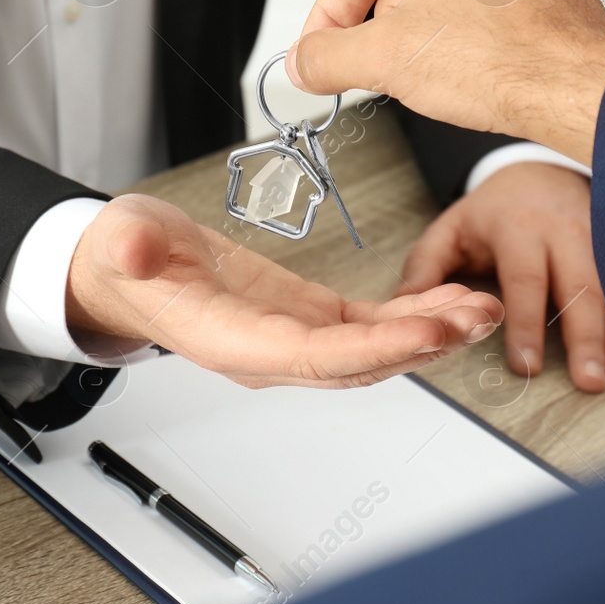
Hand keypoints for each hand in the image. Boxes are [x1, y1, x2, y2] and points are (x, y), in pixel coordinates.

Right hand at [66, 194, 504, 388]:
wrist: (128, 273)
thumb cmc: (126, 260)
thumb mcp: (120, 239)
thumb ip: (129, 246)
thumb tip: (135, 246)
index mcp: (231, 341)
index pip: (313, 356)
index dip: (373, 349)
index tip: (425, 331)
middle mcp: (271, 354)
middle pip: (360, 364)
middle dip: (423, 344)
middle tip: (478, 317)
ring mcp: (294, 340)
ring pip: (376, 350)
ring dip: (432, 333)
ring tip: (484, 308)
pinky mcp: (309, 318)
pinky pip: (371, 326)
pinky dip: (414, 313)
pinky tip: (452, 298)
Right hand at [286, 0, 604, 164]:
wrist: (581, 90)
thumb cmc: (504, 60)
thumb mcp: (385, 60)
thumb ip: (327, 57)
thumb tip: (303, 62)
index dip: (325, 18)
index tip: (317, 56)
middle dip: (379, 31)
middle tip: (367, 74)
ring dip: (423, 39)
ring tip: (427, 79)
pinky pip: (486, 10)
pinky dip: (467, 42)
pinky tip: (470, 77)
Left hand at [404, 163, 604, 391]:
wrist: (540, 170)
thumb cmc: (493, 210)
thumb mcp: (451, 229)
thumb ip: (426, 268)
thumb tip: (402, 308)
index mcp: (517, 227)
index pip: (524, 280)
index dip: (526, 324)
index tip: (528, 366)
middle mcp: (563, 229)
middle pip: (579, 286)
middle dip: (586, 337)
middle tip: (592, 382)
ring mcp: (599, 234)